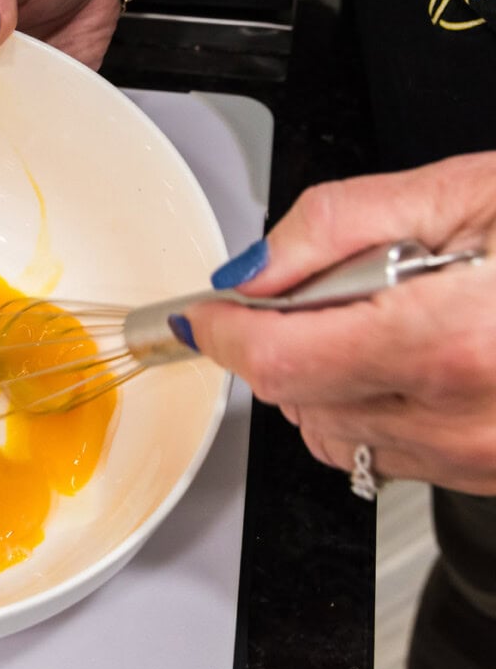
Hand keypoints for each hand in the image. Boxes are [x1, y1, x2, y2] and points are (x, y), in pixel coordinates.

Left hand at [185, 152, 495, 494]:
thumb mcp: (470, 193)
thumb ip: (340, 225)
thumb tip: (253, 269)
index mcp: (452, 342)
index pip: (276, 358)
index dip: (223, 330)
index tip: (202, 312)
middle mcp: (463, 419)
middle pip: (294, 396)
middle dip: (280, 338)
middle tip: (327, 283)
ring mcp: (478, 459)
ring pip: (330, 430)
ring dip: (320, 373)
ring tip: (387, 312)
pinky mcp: (486, 476)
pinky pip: (381, 449)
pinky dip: (364, 403)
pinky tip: (411, 353)